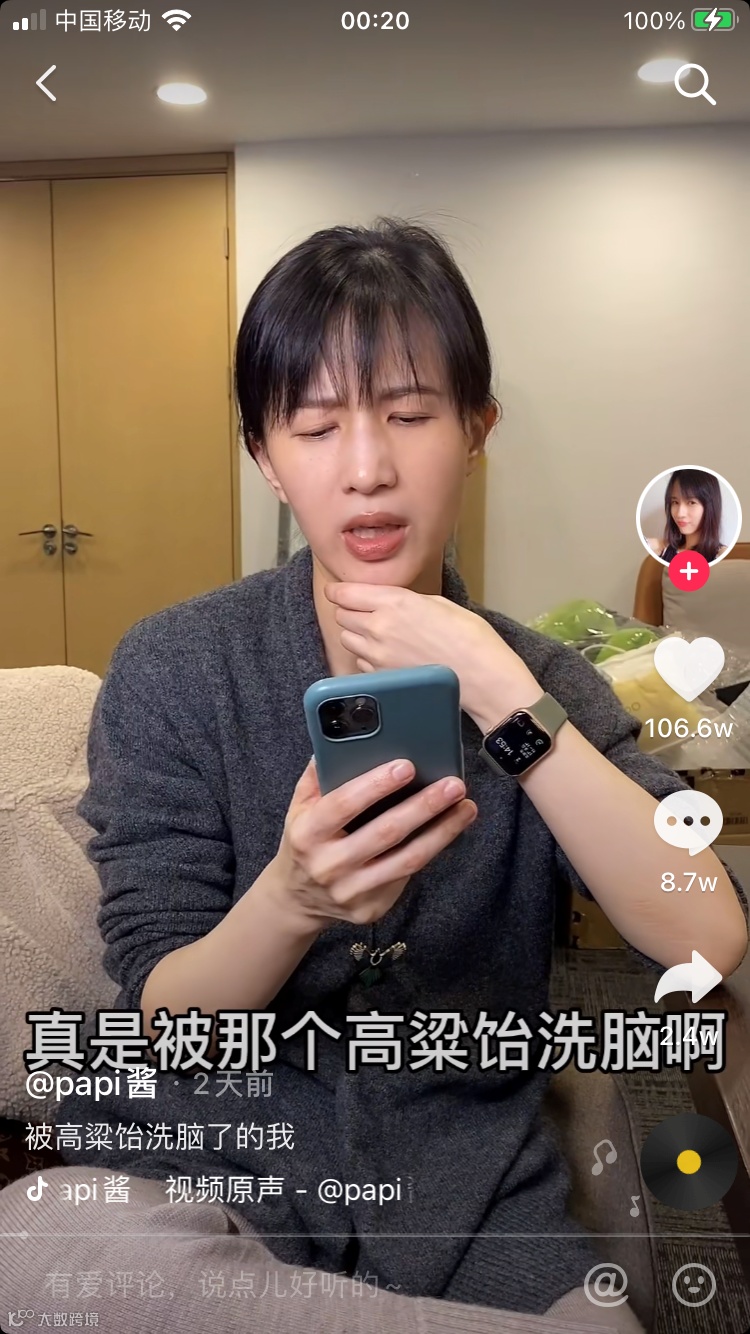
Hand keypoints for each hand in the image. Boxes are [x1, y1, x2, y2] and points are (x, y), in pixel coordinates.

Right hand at [270, 756, 476, 928]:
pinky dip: (433, 850)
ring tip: (466, 807)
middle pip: (385, 832)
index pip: (343, 804)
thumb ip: (318, 776)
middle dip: (423, 806)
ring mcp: (351, 891)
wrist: (298, 900)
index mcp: (307, 833)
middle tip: (454, 784)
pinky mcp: (371, 907)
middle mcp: (328, 865)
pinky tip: (450, 829)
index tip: (407, 765)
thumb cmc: (305, 841)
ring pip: (407, 859)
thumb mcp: (300, 809)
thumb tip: (340, 735)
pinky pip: (409, 875)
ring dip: (443, 831)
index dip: (375, 785)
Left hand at [325, 582, 540, 727]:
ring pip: (346, 639)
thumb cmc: (468, 636)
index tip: (339, 591)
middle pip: (342, 615)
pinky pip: (360, 661)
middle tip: (366, 611)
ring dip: (356, 634)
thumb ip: (402, 600)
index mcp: (394, 601)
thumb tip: (385, 601)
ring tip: (378, 634)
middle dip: (350, 611)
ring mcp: (377, 655)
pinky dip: (367, 655)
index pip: (345, 593)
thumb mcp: (436, 602)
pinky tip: (388, 654)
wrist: (481, 675)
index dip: (339, 591)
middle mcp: (379, 627)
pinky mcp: (381, 677)